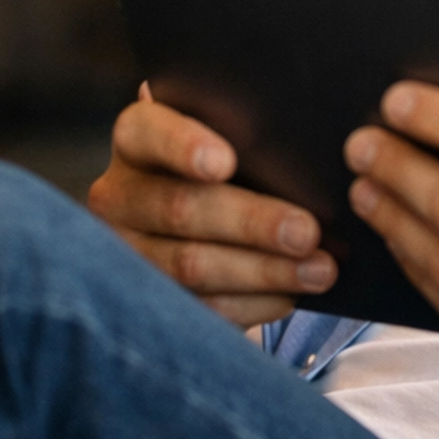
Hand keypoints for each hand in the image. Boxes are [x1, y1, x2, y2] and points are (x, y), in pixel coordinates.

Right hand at [88, 85, 337, 328]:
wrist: (207, 225)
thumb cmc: (232, 168)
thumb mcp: (233, 145)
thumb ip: (252, 141)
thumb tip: (308, 157)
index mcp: (136, 140)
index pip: (146, 131)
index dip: (183, 145)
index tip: (225, 162)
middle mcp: (119, 195)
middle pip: (179, 208)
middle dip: (250, 222)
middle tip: (306, 232)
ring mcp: (127, 253)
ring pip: (190, 265)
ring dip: (263, 270)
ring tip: (319, 270)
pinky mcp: (148, 300)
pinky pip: (200, 306)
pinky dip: (253, 303)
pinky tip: (291, 295)